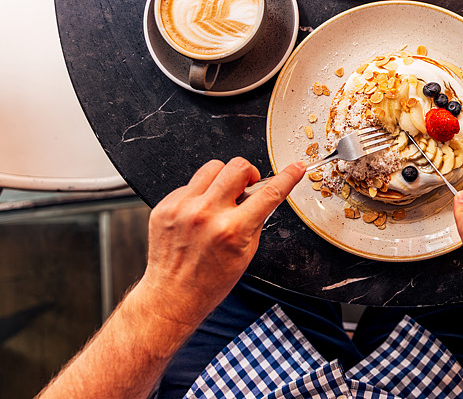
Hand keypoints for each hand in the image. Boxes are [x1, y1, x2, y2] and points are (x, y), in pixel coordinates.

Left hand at [135, 158, 304, 327]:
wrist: (172, 296)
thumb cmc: (209, 282)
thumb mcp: (246, 254)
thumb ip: (256, 221)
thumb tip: (262, 196)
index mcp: (232, 230)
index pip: (269, 193)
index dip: (288, 176)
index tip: (296, 168)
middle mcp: (206, 215)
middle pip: (238, 167)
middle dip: (249, 174)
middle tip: (247, 187)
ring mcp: (182, 208)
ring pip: (213, 167)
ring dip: (224, 178)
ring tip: (221, 198)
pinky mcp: (166, 206)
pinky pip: (191, 184)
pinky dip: (201, 193)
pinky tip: (200, 212)